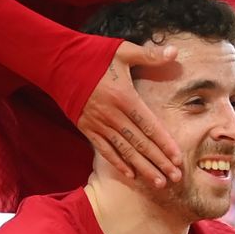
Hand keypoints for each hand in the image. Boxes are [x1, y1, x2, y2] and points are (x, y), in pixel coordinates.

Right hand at [76, 41, 182, 187]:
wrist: (57, 63)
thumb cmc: (92, 55)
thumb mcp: (123, 51)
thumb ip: (150, 55)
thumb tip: (175, 52)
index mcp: (125, 98)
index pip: (149, 126)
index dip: (164, 143)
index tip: (177, 159)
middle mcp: (113, 115)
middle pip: (140, 143)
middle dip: (159, 162)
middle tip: (175, 178)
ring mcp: (98, 124)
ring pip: (125, 151)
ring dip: (142, 168)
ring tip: (158, 182)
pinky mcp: (86, 128)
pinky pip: (104, 150)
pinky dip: (118, 163)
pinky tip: (130, 175)